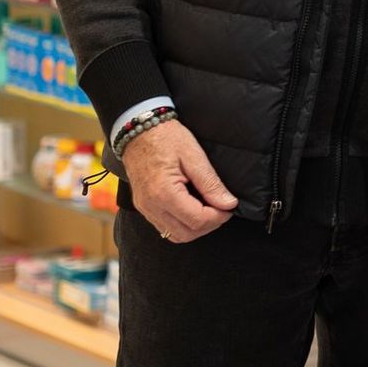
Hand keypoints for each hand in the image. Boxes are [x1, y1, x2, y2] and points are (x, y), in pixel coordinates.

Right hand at [120, 120, 239, 243]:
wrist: (138, 131)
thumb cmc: (165, 138)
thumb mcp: (194, 156)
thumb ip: (211, 183)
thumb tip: (228, 203)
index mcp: (164, 193)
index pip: (197, 220)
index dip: (219, 217)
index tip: (229, 207)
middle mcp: (151, 206)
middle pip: (187, 234)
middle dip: (209, 225)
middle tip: (222, 209)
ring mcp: (145, 208)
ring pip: (175, 235)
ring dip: (196, 228)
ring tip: (209, 210)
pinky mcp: (143, 207)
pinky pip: (164, 227)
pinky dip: (182, 225)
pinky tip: (192, 210)